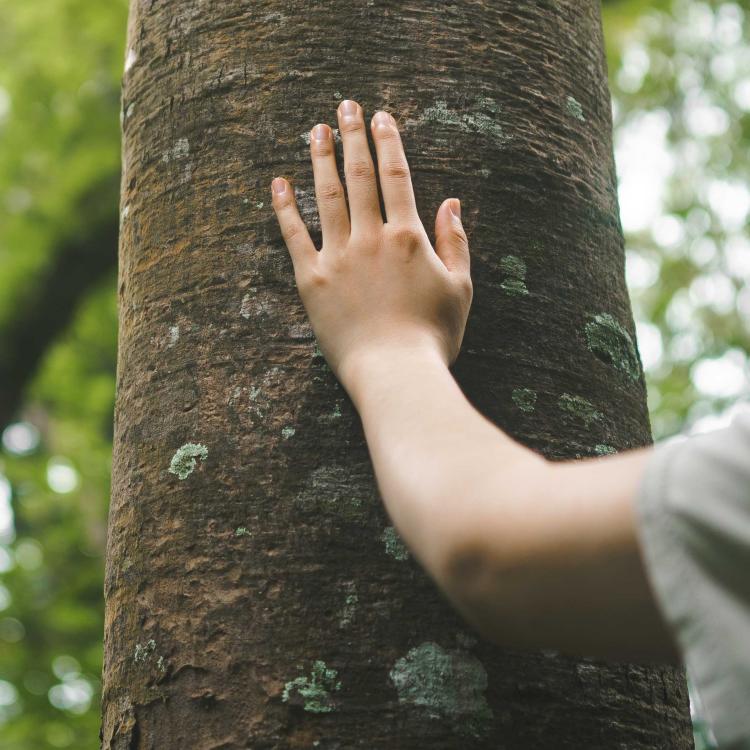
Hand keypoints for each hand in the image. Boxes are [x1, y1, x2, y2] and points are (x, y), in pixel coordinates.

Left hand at [270, 98, 472, 392]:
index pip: (395, 177)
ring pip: (326, 196)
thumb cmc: (433, 336)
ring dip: (320, 159)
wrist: (395, 373)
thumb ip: (456, 242)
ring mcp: (338, 257)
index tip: (381, 118)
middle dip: (352, 137)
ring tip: (315, 131)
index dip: (388, 143)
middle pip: (359, 177)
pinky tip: (279, 182)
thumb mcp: (461, 288)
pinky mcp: (312, 280)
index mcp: (408, 237)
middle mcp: (371, 238)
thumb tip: (452, 202)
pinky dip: (285, 207)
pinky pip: (294, 236)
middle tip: (345, 106)